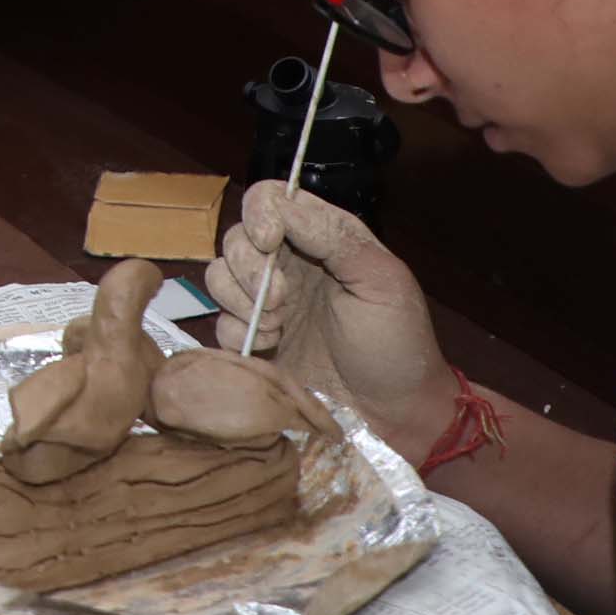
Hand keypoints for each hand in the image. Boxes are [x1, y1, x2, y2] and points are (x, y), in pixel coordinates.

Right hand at [206, 180, 451, 456]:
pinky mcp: (251, 342)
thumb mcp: (381, 280)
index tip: (269, 242)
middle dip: (249, 267)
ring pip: (218, 276)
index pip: (270, 199)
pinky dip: (236, 332)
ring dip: (241, 300)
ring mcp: (266, 305)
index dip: (259, 213)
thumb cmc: (397, 345)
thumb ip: (333, 235)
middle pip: (235, 237)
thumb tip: (280, 204)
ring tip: (278, 328)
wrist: (394, 415)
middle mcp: (288, 266)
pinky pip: (218, 323)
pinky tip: (270, 347)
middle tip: (284, 301)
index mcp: (321, 240)